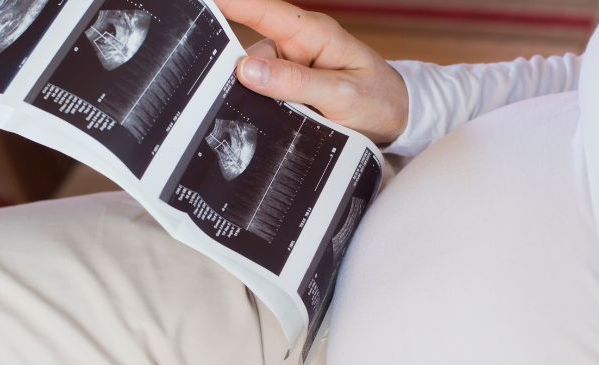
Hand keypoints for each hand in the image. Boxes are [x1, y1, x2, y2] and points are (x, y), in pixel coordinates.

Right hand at [215, 0, 408, 144]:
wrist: (397, 118)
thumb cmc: (378, 100)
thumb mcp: (341, 94)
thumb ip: (295, 82)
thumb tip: (247, 70)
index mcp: (312, 33)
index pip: (262, 9)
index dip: (230, 3)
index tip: (201, 4)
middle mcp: (297, 44)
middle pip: (249, 50)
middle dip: (238, 72)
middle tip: (240, 97)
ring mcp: (292, 66)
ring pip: (252, 76)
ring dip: (253, 96)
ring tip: (282, 116)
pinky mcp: (289, 85)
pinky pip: (263, 91)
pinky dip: (261, 105)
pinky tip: (270, 119)